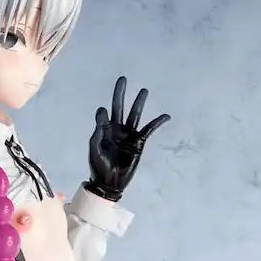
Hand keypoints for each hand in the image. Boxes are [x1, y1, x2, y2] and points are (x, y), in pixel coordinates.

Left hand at [84, 76, 169, 201]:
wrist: (108, 182)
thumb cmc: (98, 165)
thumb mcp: (94, 147)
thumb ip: (98, 129)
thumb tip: (102, 109)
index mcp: (104, 130)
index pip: (104, 115)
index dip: (103, 113)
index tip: (103, 114)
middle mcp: (117, 129)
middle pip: (120, 107)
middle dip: (121, 93)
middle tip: (122, 78)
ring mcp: (128, 135)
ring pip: (135, 115)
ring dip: (139, 102)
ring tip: (144, 90)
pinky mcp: (138, 143)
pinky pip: (149, 130)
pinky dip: (157, 122)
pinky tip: (166, 116)